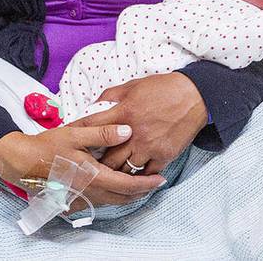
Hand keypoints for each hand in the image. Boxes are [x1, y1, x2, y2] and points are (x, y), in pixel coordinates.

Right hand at [0, 124, 166, 208]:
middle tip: (155, 181)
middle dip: (142, 190)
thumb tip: (128, 130)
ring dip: (129, 193)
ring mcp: (83, 197)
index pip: (128, 185)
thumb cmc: (49, 146)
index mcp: (93, 175)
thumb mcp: (76, 133)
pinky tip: (116, 184)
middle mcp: (91, 191)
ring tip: (140, 182)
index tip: (161, 178)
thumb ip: (103, 132)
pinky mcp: (75, 199)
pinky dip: (114, 195)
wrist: (24, 162)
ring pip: (114, 201)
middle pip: (124, 197)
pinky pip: (101, 201)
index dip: (147, 183)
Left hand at [69, 72, 207, 175]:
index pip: (93, 126)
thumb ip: (111, 96)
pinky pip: (146, 174)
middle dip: (96, 162)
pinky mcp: (164, 156)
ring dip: (116, 173)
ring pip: (124, 170)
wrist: (193, 96)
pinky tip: (132, 178)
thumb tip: (93, 105)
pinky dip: (138, 177)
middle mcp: (133, 132)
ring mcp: (149, 146)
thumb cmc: (162, 88)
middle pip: (107, 157)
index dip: (78, 133)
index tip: (69, 140)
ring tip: (108, 175)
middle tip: (88, 166)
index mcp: (123, 112)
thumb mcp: (132, 86)